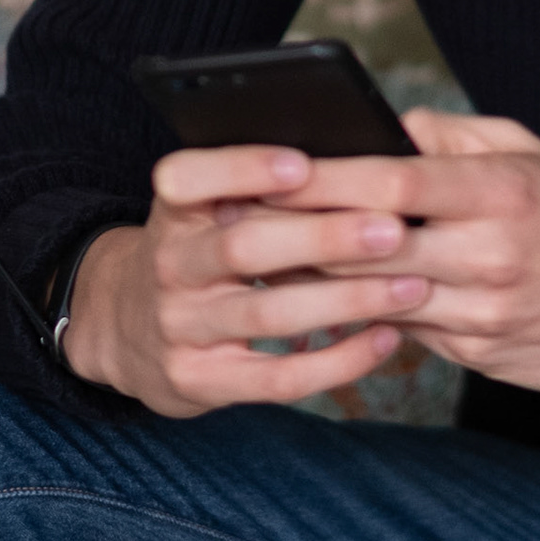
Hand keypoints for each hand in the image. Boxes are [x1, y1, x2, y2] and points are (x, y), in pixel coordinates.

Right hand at [59, 145, 432, 417]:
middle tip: (392, 229)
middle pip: (243, 248)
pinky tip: (386, 338)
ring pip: (270, 314)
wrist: (127, 328)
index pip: (190, 178)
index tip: (305, 164)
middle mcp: (170, 264)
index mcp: (175, 208)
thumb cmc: (200, 246)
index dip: (244, 170)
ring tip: (412, 286)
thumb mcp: (206, 206)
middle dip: (322, 238)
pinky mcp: (200, 381)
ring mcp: (180, 326)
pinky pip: (277, 378)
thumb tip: (360, 158)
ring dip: (347, 300)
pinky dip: (338, 360)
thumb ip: (258, 186)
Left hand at [277, 109, 539, 394]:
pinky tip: (325, 299)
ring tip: (262, 260)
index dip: (323, 176)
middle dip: (299, 231)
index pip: (394, 179)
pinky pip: (409, 330)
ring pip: (379, 295)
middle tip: (238, 217)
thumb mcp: (528, 153)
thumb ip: (451, 139)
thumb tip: (381, 126)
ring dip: (318, 281)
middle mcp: (491, 254)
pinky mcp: (482, 355)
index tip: (266, 165)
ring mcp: (485, 312)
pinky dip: (366, 311)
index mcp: (501, 191)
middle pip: (371, 243)